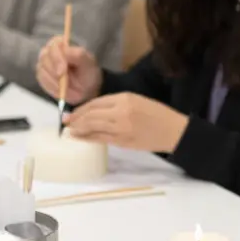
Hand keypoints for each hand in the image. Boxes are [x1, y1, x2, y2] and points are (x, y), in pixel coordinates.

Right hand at [36, 36, 101, 103]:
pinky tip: (61, 89)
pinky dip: (52, 87)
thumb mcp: (88, 63)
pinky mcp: (41, 76)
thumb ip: (78, 54)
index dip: (57, 59)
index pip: (54, 46)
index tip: (62, 72)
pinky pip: (42, 82)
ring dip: (55, 82)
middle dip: (54, 72)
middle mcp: (50, 51)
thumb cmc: (87, 72)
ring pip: (42, 71)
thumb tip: (65, 51)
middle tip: (64, 84)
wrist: (85, 88)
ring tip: (67, 86)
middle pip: (44, 58)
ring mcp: (43, 64)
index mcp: (61, 43)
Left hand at [66, 92, 188, 152]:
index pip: (96, 103)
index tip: (72, 112)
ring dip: (79, 130)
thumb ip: (117, 104)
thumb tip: (94, 111)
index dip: (81, 109)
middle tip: (66, 122)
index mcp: (125, 99)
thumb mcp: (137, 100)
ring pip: (93, 128)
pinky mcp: (123, 142)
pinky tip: (80, 138)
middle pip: (91, 115)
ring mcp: (121, 128)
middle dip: (76, 119)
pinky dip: (88, 139)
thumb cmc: (157, 114)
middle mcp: (121, 112)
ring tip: (70, 131)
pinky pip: (101, 139)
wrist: (174, 131)